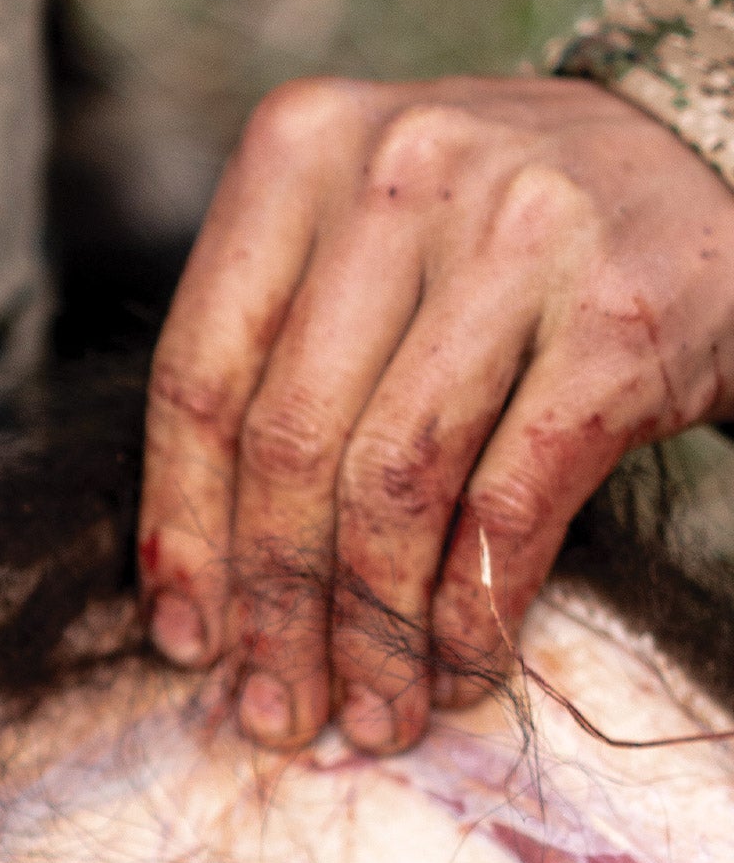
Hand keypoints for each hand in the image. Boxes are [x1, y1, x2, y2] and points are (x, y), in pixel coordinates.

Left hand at [139, 75, 733, 753]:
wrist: (705, 164)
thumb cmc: (488, 250)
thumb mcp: (357, 264)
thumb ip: (268, 379)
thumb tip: (190, 607)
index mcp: (300, 149)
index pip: (197, 380)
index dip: (182, 534)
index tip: (187, 644)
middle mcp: (401, 169)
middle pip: (287, 446)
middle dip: (276, 609)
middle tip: (277, 711)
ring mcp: (521, 229)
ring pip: (390, 485)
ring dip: (371, 631)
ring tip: (368, 713)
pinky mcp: (623, 313)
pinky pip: (506, 506)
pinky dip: (469, 611)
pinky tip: (454, 671)